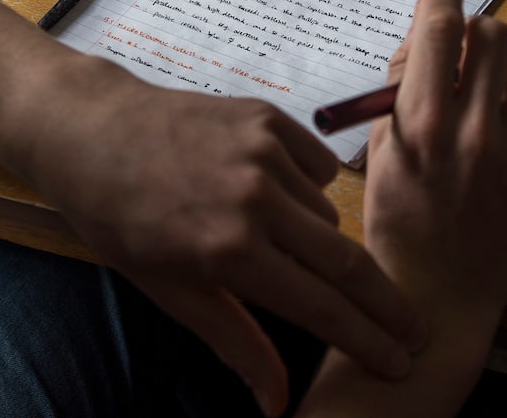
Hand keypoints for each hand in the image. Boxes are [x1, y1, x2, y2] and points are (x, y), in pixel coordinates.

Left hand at [0, 57, 423, 416]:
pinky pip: (318, 167)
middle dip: (388, 303)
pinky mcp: (269, 117)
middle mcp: (256, 198)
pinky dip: (308, 190)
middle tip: (414, 329)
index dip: (367, 339)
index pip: (321, 306)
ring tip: (279, 240)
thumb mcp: (169, 289)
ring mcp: (266, 151)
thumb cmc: (121, 219)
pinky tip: (275, 193)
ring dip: (323, 241)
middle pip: (349, 261)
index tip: (401, 361)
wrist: (93, 130)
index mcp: (228, 250)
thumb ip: (234, 340)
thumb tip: (277, 403)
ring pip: (329, 215)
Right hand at [365, 0, 506, 328]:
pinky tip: (499, 140)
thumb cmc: (397, 224)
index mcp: (421, 122)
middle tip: (458, 50)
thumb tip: (421, 39)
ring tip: (480, 103)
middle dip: (474, 30)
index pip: (438, 27)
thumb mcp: (381, 154)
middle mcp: (473, 130)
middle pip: (492, 33)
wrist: (439, 298)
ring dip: (499, 70)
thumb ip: (400, 93)